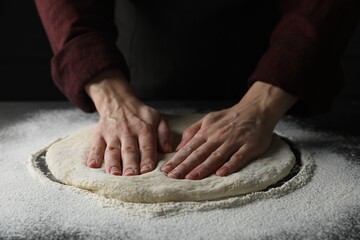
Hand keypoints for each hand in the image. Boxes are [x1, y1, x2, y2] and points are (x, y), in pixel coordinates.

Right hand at [85, 70, 172, 175]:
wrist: (118, 101)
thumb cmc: (141, 115)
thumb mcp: (158, 119)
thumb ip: (164, 135)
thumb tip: (168, 151)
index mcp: (144, 129)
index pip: (146, 145)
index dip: (147, 158)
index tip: (147, 171)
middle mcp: (128, 131)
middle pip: (129, 150)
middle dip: (130, 164)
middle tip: (131, 176)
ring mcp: (112, 133)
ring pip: (112, 150)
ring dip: (113, 162)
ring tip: (114, 174)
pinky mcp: (99, 134)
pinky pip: (95, 145)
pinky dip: (93, 155)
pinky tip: (92, 165)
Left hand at [160, 81, 296, 179]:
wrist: (256, 109)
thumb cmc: (229, 118)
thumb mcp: (208, 119)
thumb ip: (192, 132)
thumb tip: (177, 148)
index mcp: (207, 131)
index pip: (189, 148)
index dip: (177, 160)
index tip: (166, 170)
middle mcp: (218, 136)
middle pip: (199, 154)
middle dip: (185, 166)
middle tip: (173, 176)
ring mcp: (234, 141)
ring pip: (216, 156)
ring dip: (203, 167)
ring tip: (191, 177)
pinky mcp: (249, 146)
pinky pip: (238, 157)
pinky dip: (229, 165)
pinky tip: (220, 174)